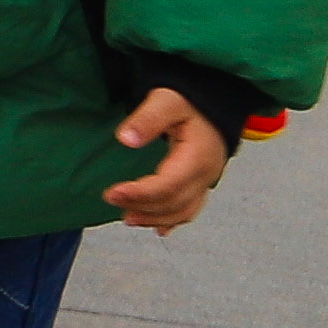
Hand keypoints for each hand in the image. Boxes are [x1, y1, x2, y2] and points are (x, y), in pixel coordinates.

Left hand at [105, 89, 231, 232]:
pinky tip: (158, 228)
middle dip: (142, 206)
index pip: (168, 185)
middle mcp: (206, 174)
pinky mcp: (202, 182)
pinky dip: (172, 220)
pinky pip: (190, 208)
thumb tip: (125, 139)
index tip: (112, 193)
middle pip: (174, 202)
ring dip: (155, 218)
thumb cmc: (191, 99)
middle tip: (112, 200)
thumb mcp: (167, 100)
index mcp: (198, 157)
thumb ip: (147, 119)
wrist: (215, 100)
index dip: (139, 193)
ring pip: (182, 210)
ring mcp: (206, 181)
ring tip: (128, 217)